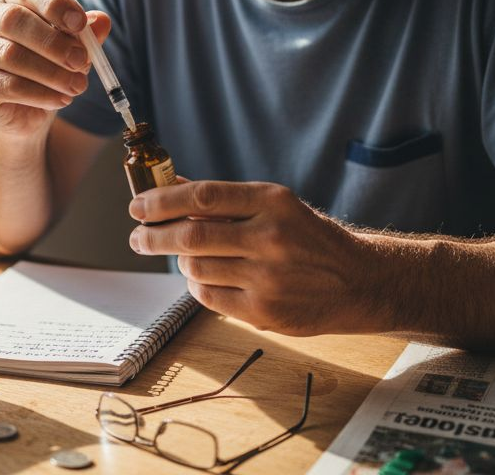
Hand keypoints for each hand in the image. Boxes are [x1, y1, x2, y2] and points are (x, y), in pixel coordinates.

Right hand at [0, 0, 110, 137]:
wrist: (22, 111)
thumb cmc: (46, 69)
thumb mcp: (72, 50)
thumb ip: (86, 35)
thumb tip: (101, 21)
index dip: (55, 4)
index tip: (80, 24)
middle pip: (14, 20)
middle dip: (53, 42)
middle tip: (81, 61)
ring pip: (11, 55)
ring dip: (50, 73)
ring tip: (77, 86)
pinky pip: (7, 85)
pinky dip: (39, 94)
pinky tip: (60, 100)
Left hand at [127, 180, 387, 335]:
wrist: (357, 281)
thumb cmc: (307, 237)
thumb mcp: (275, 204)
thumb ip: (223, 198)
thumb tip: (170, 184)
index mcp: (272, 202)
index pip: (203, 196)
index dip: (162, 200)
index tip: (137, 206)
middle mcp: (270, 237)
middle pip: (192, 235)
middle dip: (154, 236)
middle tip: (137, 237)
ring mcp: (268, 277)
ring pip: (196, 267)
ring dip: (180, 261)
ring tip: (185, 256)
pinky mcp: (264, 311)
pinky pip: (208, 296)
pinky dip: (197, 285)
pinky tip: (205, 277)